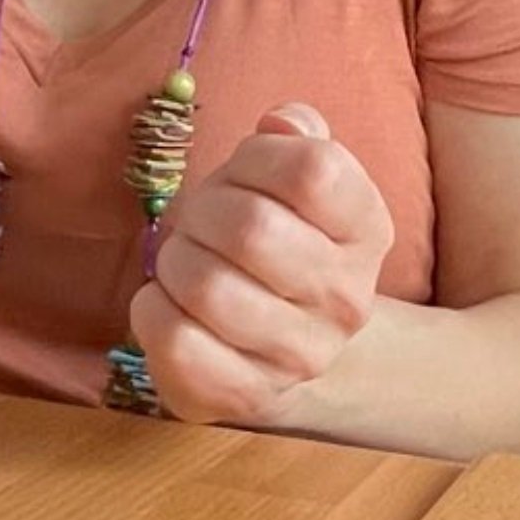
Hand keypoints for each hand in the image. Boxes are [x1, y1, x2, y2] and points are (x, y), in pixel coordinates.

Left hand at [129, 103, 394, 425]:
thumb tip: (282, 123)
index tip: (244, 175)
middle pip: (251, 227)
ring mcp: (301, 356)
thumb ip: (296, 135)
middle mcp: (346, 298)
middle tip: (198, 224)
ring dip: (174, 262)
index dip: (258, 158)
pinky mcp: (246, 395)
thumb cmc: (278, 240)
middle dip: (202, 212)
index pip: (313, 169)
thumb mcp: (294, 179)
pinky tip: (168, 307)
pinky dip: (152, 313)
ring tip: (184, 266)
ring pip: (207, 287)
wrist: (286, 346)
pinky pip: (177, 342)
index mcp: (366, 230)